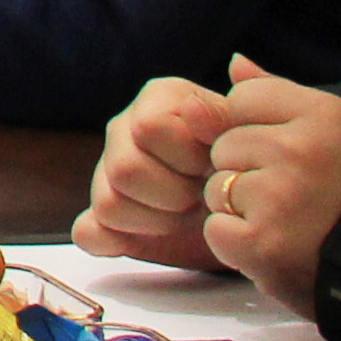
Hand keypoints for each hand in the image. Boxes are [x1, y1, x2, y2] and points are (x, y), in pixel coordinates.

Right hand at [76, 73, 234, 271]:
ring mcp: (106, 170)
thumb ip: (223, 117)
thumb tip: (191, 109)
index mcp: (157, 100)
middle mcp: (124, 128)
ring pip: (108, 203)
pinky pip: (88, 232)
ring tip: (184, 214)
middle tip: (201, 195)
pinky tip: (149, 237)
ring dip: (156, 220)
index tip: (212, 164)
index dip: (186, 156)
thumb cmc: (248, 168)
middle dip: (174, 193)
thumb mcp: (247, 139)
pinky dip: (114, 241)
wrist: (251, 209)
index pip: (149, 129)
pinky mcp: (101, 216)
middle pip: (124, 169)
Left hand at [192, 55, 340, 312]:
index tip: (292, 157)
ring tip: (289, 225)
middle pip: (224, 146)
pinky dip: (238, 246)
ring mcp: (280, 197)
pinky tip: (276, 248)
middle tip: (294, 198)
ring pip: (216, 188)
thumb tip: (233, 61)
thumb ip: (277, 93)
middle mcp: (300, 149)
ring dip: (241, 211)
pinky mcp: (264, 243)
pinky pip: (217, 231)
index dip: (256, 130)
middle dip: (247, 172)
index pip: (242, 99)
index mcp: (323, 114)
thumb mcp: (335, 129)